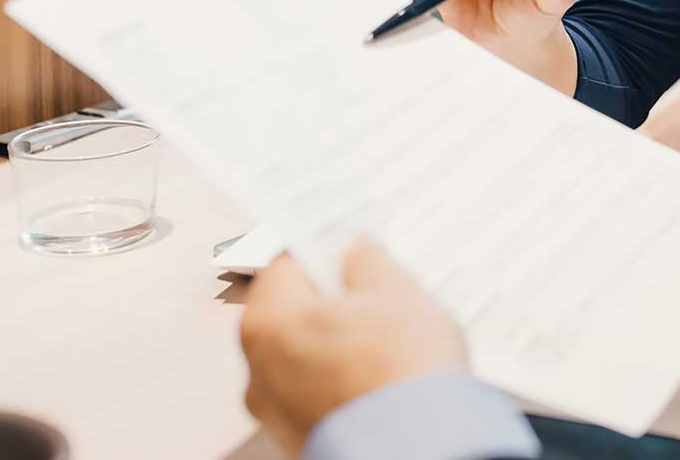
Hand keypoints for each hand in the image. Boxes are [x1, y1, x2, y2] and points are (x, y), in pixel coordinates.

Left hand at [238, 238, 469, 456]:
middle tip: (377, 289)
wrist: (421, 450)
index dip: (319, 246)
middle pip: (291, 313)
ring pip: (305, 355)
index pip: (283, 263)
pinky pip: (318, 393)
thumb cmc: (404, 370)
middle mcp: (258, 368)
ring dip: (338, 342)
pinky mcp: (300, 438)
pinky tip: (383, 375)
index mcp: (269, 321)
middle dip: (331, 299)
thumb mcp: (398, 294)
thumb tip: (357, 251)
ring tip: (390, 338)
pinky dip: (343, 380)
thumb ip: (370, 263)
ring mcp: (275, 411)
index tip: (346, 241)